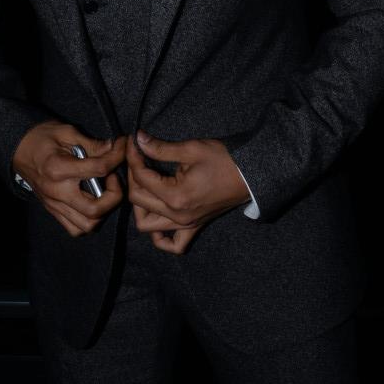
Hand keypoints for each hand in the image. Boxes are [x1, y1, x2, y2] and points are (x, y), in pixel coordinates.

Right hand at [12, 121, 125, 237]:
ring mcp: (54, 204)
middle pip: (95, 209)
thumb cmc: (42, 137)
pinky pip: (75, 229)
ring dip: (103, 210)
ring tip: (104, 191)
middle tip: (114, 177)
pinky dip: (88, 221)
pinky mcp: (53, 210)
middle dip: (114, 196)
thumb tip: (113, 149)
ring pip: (87, 224)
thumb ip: (91, 143)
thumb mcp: (66, 132)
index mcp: (59, 168)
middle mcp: (57, 191)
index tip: (122, 147)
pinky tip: (92, 202)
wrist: (19, 149)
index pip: (99, 169)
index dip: (117, 157)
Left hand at [126, 130, 249, 254]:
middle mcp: (178, 215)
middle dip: (133, 177)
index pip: (141, 178)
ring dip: (139, 206)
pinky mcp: (194, 226)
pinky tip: (158, 218)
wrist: (251, 174)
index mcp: (176, 196)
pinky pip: (173, 244)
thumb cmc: (225, 160)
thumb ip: (160, 148)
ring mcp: (186, 224)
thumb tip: (138, 139)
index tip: (133, 143)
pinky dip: (160, 238)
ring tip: (144, 185)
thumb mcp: (191, 149)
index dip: (133, 157)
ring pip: (146, 226)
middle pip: (138, 201)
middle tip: (138, 159)